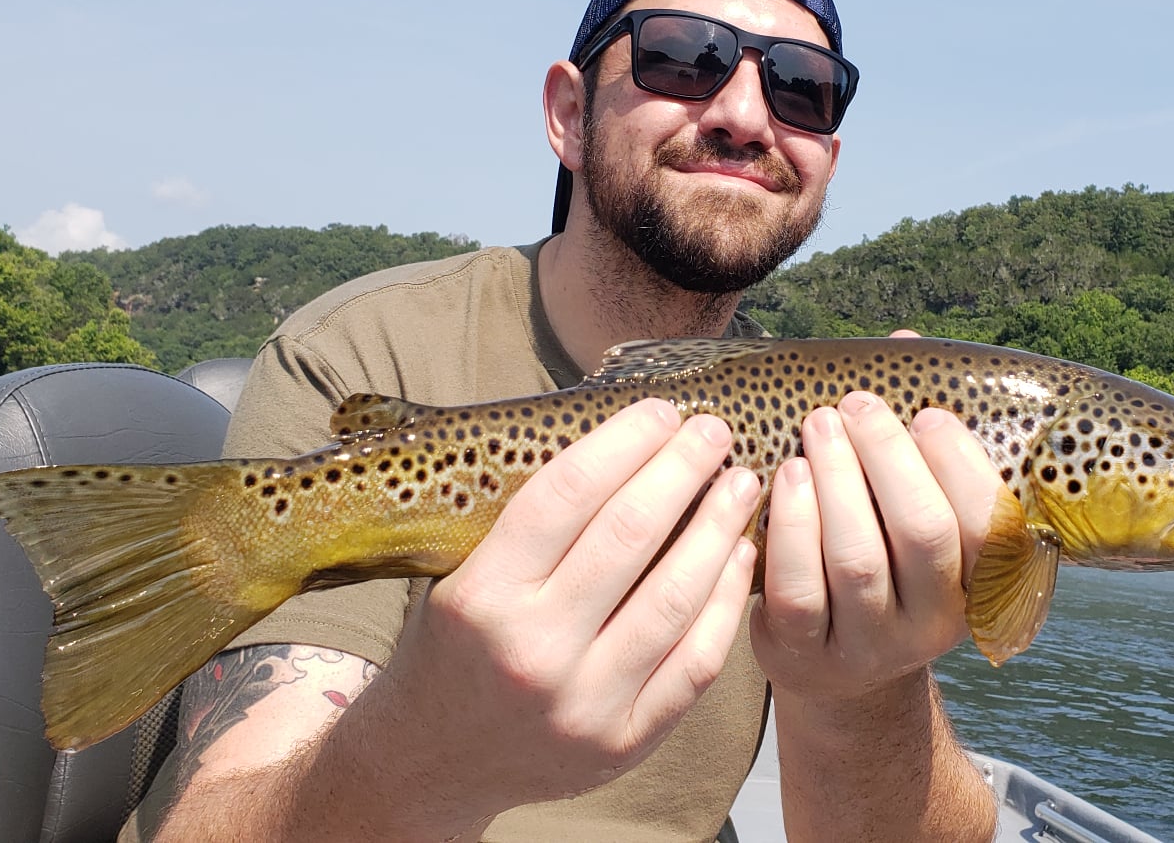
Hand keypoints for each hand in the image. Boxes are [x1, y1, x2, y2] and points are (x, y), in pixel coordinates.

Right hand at [371, 398, 758, 814]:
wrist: (433, 761)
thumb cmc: (456, 648)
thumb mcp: (462, 577)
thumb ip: (529, 525)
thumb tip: (622, 442)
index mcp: (482, 596)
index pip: (566, 495)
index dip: (624, 442)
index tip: (662, 411)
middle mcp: (533, 650)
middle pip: (629, 535)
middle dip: (682, 469)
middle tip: (714, 432)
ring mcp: (584, 702)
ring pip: (675, 597)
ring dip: (718, 529)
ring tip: (739, 484)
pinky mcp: (625, 741)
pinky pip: (694, 662)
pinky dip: (726, 603)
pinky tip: (738, 557)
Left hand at [750, 388, 998, 702]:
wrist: (835, 666)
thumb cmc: (881, 559)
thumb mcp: (910, 512)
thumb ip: (915, 437)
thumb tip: (905, 345)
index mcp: (980, 583)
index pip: (991, 524)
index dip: (960, 464)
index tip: (926, 413)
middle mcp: (936, 622)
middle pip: (923, 534)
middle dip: (887, 458)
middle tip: (855, 405)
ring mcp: (871, 645)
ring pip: (857, 560)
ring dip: (834, 482)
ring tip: (816, 429)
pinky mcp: (808, 655)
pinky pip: (797, 589)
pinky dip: (788, 527)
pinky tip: (781, 480)